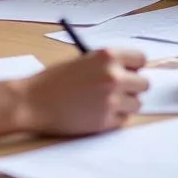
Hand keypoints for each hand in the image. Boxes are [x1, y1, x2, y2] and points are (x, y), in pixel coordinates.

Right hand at [16, 49, 148, 134]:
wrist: (33, 102)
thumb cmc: (54, 79)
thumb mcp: (83, 61)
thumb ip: (108, 64)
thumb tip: (132, 72)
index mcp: (107, 56)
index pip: (141, 59)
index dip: (135, 66)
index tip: (128, 71)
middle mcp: (113, 76)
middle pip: (144, 84)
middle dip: (132, 87)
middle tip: (117, 89)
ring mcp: (111, 100)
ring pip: (136, 104)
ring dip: (125, 104)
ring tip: (103, 101)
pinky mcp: (106, 121)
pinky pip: (123, 120)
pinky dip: (114, 118)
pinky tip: (96, 112)